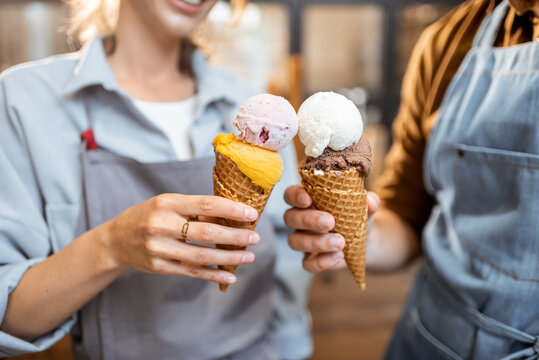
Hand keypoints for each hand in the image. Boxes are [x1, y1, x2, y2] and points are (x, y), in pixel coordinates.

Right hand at [99, 194, 259, 284]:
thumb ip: (196, 209)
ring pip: (202, 256)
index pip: (206, 204)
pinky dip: (213, 275)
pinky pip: (192, 271)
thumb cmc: (148, 216)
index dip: (232, 209)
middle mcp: (162, 225)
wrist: (115, 240)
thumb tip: (229, 215)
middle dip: (235, 236)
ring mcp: (159, 248)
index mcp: (167, 203)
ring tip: (249, 256)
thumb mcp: (169, 204)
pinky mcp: (159, 267)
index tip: (252, 213)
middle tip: (256, 237)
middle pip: (207, 232)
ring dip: (229, 257)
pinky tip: (230, 276)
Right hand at [284, 185, 379, 272]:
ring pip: (295, 241)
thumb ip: (368, 201)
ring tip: (340, 242)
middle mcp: (299, 220)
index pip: (290, 195)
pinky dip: (322, 262)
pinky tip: (339, 256)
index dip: (295, 196)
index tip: (308, 199)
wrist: (365, 241)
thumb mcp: (364, 207)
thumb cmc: (356, 217)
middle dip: (309, 220)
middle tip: (330, 222)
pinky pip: (307, 263)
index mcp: (307, 201)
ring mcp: (302, 240)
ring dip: (317, 242)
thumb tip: (370, 201)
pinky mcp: (309, 259)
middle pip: (290, 218)